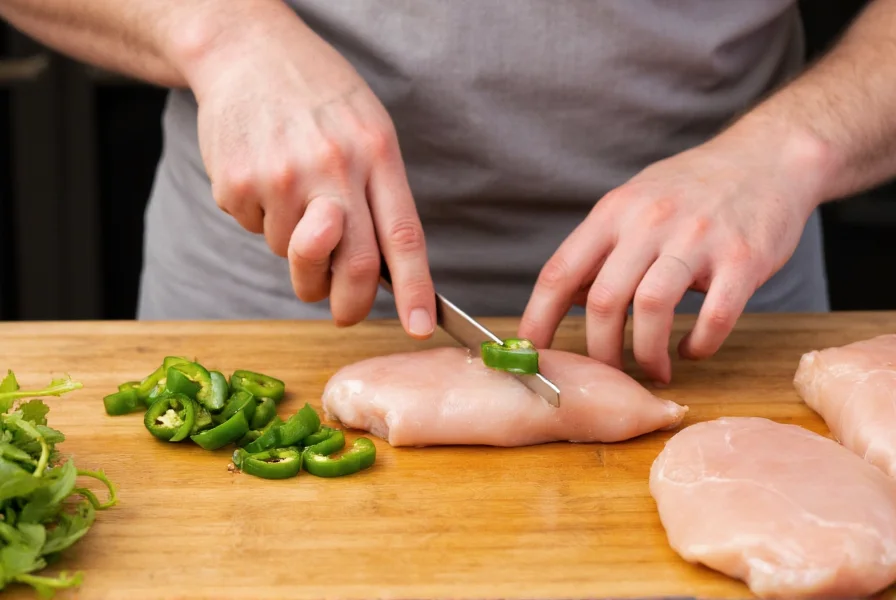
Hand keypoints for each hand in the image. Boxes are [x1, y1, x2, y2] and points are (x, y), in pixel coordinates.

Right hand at [177, 2, 434, 337]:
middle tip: (345, 312)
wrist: (245, 50)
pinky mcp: (237, 185)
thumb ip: (379, 194)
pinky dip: (263, 219)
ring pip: (295, 256)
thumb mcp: (368, 128)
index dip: (416, 290)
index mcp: (376, 152)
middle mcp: (332, 167)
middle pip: (352, 266)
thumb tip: (382, 270)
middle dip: (351, 304)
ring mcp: (282, 177)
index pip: (403, 237)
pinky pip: (256, 231)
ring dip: (297, 248)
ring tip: (294, 193)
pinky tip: (264, 176)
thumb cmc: (317, 95)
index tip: (422, 327)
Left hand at [518, 127, 824, 383]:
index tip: (530, 352)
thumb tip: (566, 299)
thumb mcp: (634, 202)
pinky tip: (692, 349)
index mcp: (614, 212)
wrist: (768, 157)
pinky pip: (713, 316)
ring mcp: (697, 239)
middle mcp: (650, 222)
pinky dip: (699, 345)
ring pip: (653, 309)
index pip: (560, 272)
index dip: (538, 318)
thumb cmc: (692, 188)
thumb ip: (601, 249)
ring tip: (653, 370)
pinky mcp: (743, 259)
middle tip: (608, 373)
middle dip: (600, 350)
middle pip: (605, 300)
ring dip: (647, 354)